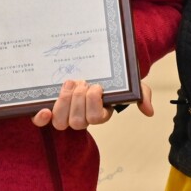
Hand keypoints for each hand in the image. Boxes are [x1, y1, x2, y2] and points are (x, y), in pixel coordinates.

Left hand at [32, 80, 153, 129]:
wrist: (96, 67)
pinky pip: (42, 121)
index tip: (97, 86)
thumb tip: (149, 112)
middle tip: (82, 82)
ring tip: (70, 84)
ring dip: (64, 103)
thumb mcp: (131, 84)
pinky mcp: (50, 108)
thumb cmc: (113, 79)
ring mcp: (65, 114)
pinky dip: (41, 118)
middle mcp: (82, 117)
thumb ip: (141, 95)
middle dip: (78, 100)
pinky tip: (42, 109)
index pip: (95, 118)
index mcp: (100, 113)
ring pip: (61, 122)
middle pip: (78, 122)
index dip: (94, 103)